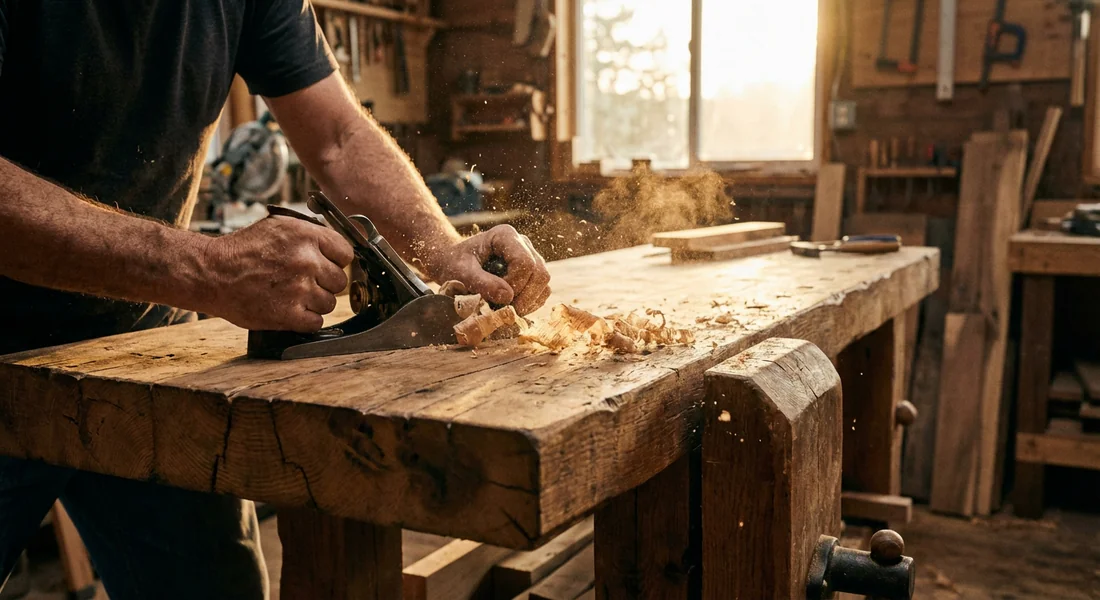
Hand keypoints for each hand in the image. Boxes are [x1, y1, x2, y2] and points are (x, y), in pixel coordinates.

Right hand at [201, 215, 353, 331]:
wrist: (212, 273)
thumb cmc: (243, 250)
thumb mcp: (278, 227)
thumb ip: (310, 235)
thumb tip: (336, 248)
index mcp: (306, 236)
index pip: (346, 253)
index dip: (336, 261)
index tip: (326, 265)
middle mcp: (306, 261)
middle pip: (340, 281)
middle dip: (325, 283)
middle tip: (304, 282)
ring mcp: (299, 289)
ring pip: (330, 303)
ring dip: (315, 302)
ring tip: (292, 295)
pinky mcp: (288, 314)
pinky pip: (317, 322)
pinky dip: (306, 319)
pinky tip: (291, 309)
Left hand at [428, 225, 550, 315]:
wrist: (455, 265)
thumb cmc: (455, 264)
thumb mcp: (461, 273)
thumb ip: (481, 282)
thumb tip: (508, 296)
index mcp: (505, 235)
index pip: (524, 262)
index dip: (514, 284)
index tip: (496, 296)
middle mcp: (523, 244)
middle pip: (540, 273)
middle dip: (525, 297)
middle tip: (505, 310)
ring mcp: (530, 258)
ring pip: (544, 283)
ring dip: (528, 302)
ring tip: (505, 309)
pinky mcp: (532, 274)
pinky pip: (542, 292)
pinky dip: (530, 304)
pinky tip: (511, 307)